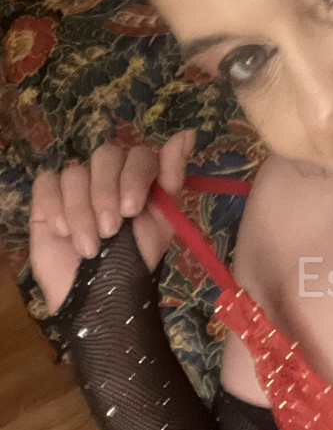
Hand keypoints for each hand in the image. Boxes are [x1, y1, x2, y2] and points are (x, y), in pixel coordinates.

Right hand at [30, 129, 195, 314]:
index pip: (139, 155)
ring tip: (90, 246)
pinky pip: (48, 183)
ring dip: (82, 211)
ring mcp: (77, 184)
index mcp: (140, 177)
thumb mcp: (162, 221)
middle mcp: (109, 175)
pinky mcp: (48, 197)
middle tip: (111, 230)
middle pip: (105, 155)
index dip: (134, 177)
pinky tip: (64, 231)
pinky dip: (56, 206)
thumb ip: (172, 177)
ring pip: (75, 172)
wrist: (100, 295)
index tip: (132, 210)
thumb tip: (188, 134)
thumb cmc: (135, 260)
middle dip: (107, 194)